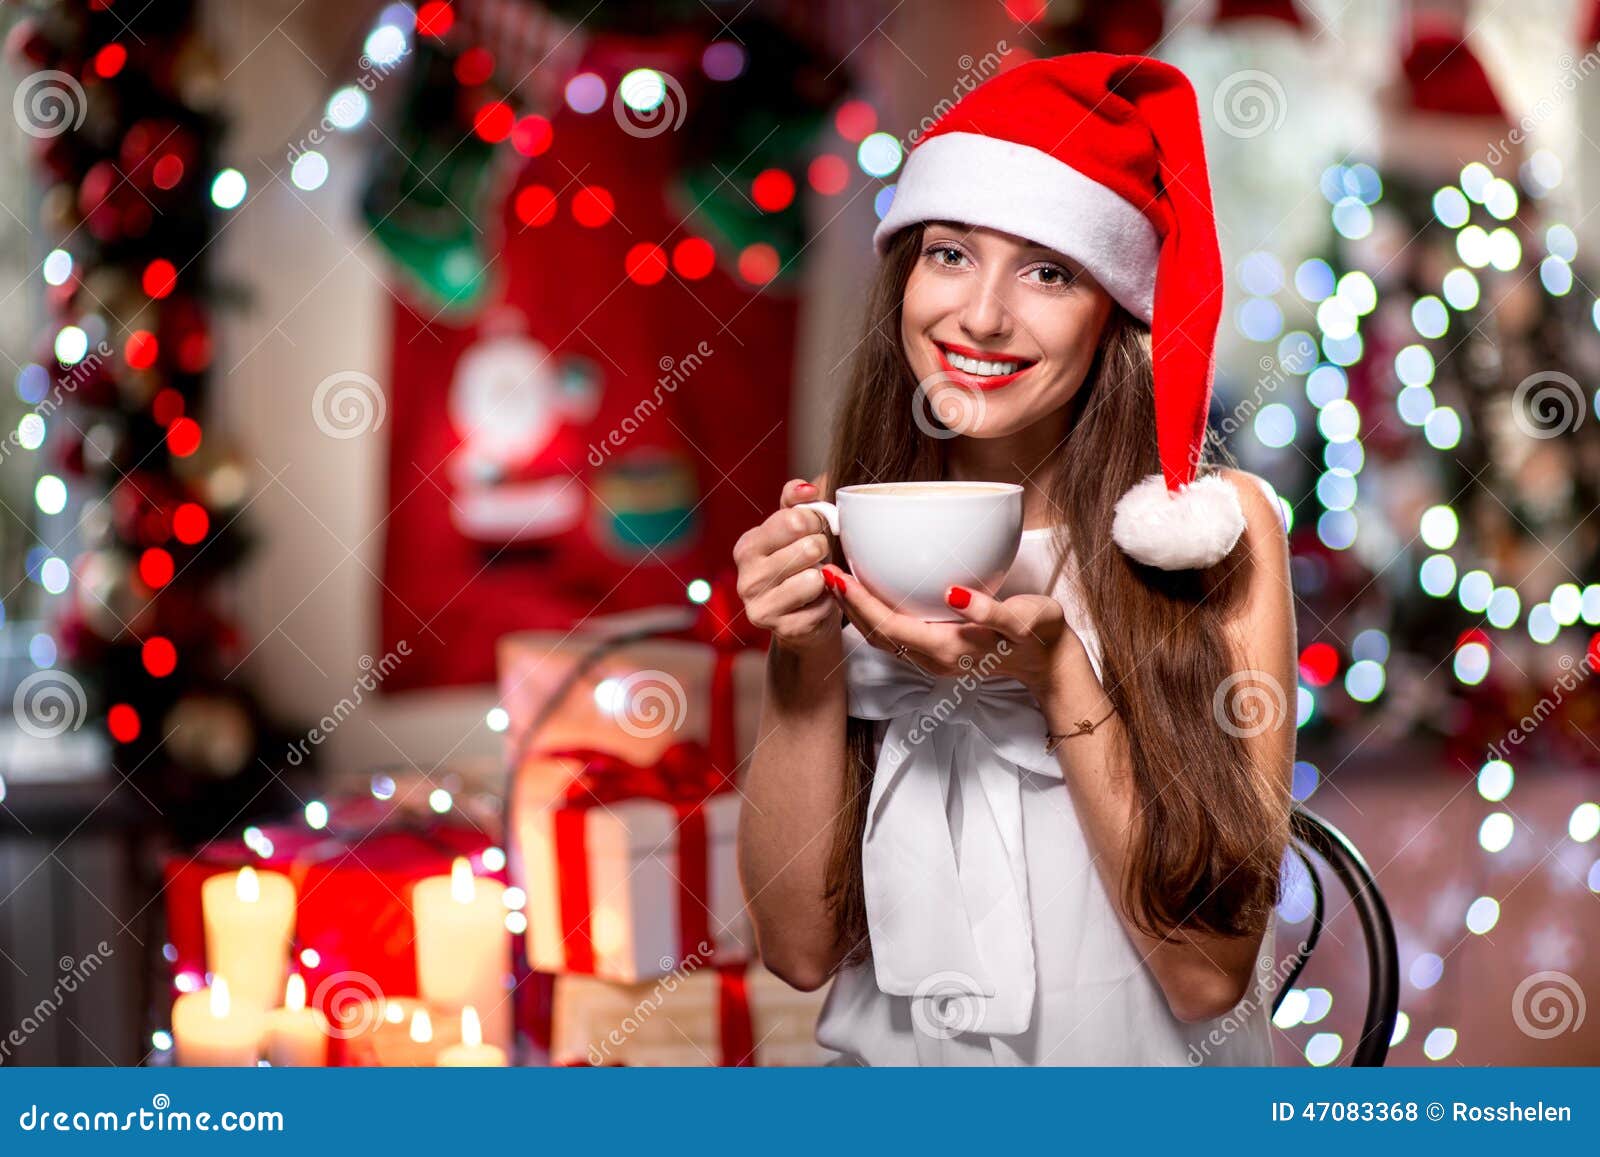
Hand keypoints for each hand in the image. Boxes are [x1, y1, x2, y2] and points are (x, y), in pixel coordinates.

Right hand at [732, 479, 838, 651]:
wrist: (806, 618)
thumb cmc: (803, 566)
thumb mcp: (796, 530)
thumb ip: (797, 503)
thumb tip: (806, 489)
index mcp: (747, 547)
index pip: (793, 520)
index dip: (817, 520)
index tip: (818, 527)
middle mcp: (747, 578)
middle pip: (808, 548)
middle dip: (823, 548)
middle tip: (820, 556)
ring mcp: (761, 607)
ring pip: (814, 578)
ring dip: (825, 577)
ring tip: (818, 580)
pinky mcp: (783, 630)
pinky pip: (822, 606)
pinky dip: (829, 602)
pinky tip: (817, 603)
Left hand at [821, 564, 1079, 695]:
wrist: (1051, 665)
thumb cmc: (1039, 635)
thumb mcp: (1025, 620)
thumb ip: (991, 611)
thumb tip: (954, 594)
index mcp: (947, 649)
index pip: (889, 627)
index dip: (859, 603)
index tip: (837, 575)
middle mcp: (933, 659)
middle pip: (876, 634)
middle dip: (847, 605)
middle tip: (824, 570)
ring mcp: (932, 660)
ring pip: (882, 638)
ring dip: (856, 611)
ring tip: (837, 580)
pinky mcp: (936, 652)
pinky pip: (895, 636)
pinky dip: (874, 616)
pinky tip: (867, 596)